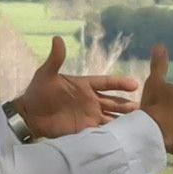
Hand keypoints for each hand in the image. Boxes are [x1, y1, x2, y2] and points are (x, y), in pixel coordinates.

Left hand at [12, 36, 138, 140]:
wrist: (29, 115)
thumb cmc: (38, 92)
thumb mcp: (46, 73)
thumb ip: (55, 59)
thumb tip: (57, 38)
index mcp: (85, 85)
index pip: (107, 83)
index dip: (120, 83)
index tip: (134, 84)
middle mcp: (91, 100)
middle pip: (114, 102)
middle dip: (127, 105)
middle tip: (142, 107)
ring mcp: (89, 115)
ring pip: (112, 116)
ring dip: (124, 119)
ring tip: (139, 122)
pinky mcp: (85, 129)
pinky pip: (102, 130)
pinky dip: (113, 132)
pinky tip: (124, 135)